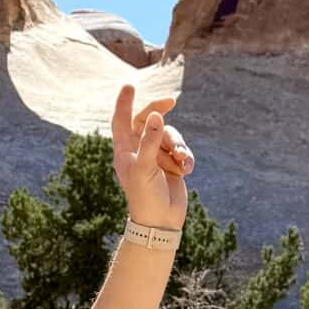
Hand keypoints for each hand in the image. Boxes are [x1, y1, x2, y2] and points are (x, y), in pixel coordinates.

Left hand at [111, 82, 193, 230]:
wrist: (160, 223)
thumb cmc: (145, 197)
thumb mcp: (145, 167)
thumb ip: (150, 140)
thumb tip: (155, 115)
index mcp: (125, 150)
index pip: (122, 120)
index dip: (125, 102)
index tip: (130, 85)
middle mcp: (140, 150)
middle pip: (149, 121)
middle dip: (160, 113)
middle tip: (171, 101)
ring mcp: (156, 157)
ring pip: (170, 136)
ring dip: (178, 146)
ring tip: (181, 162)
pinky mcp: (172, 165)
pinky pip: (182, 151)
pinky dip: (186, 159)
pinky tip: (186, 172)